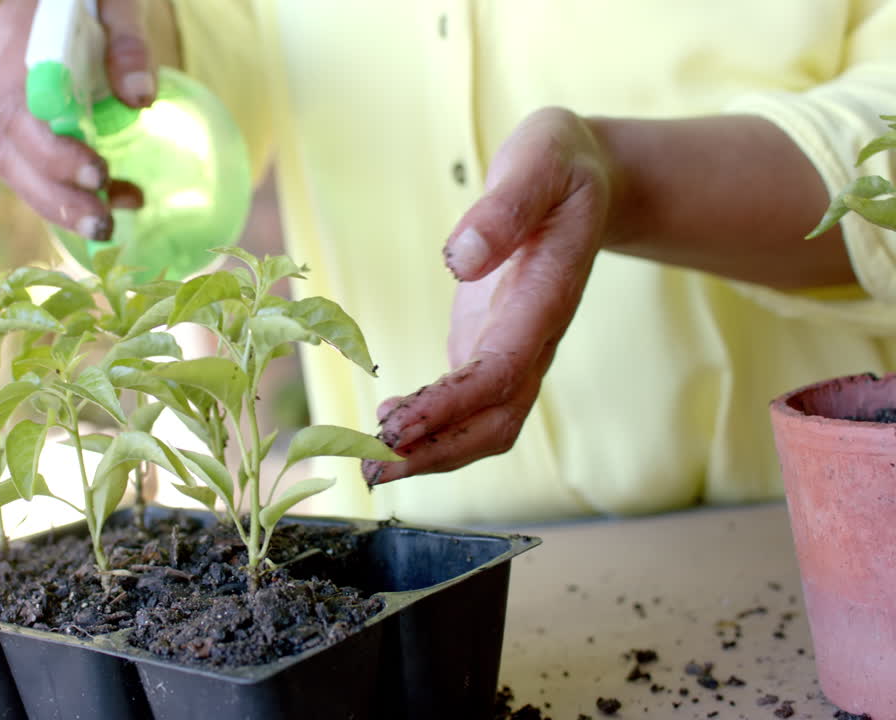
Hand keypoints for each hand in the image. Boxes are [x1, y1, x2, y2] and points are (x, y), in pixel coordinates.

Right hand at [0, 0, 154, 239]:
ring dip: (60, 204)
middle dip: (58, 197)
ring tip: (108, 223)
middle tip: (104, 225)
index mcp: (14, 36)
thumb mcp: (120, 6)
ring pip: (10, 166)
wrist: (60, 6)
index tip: (96, 174)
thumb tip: (141, 99)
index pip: (20, 108)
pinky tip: (103, 200)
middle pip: (9, 149)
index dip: (53, 151)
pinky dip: (58, 192)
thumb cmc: (95, 3)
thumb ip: (130, 45)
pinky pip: (18, 166)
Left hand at [365, 107, 614, 484]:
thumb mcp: (538, 162)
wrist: (585, 176)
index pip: (502, 370)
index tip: (401, 424)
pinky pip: (468, 404)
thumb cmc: (559, 165)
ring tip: (373, 462)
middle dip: (438, 451)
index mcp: (545, 297)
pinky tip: (389, 422)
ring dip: (431, 451)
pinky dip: (430, 425)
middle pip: (497, 421)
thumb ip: (504, 208)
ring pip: (485, 424)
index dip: (453, 404)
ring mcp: (515, 346)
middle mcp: (533, 336)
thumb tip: (458, 260)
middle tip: (374, 468)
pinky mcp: (492, 344)